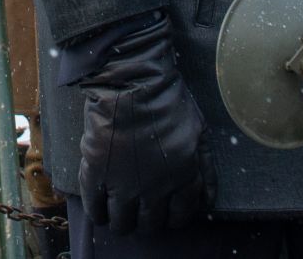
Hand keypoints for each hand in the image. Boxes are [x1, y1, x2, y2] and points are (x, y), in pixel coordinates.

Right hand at [77, 15, 206, 233]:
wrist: (133, 79)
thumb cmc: (168, 100)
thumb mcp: (200, 131)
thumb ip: (206, 169)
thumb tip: (208, 200)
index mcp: (183, 178)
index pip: (181, 215)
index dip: (173, 216)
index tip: (166, 211)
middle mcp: (155, 188)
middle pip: (150, 223)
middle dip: (147, 220)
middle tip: (141, 209)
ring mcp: (124, 183)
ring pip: (122, 222)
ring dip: (122, 221)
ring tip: (118, 212)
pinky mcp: (97, 172)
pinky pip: (95, 206)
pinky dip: (97, 211)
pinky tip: (99, 207)